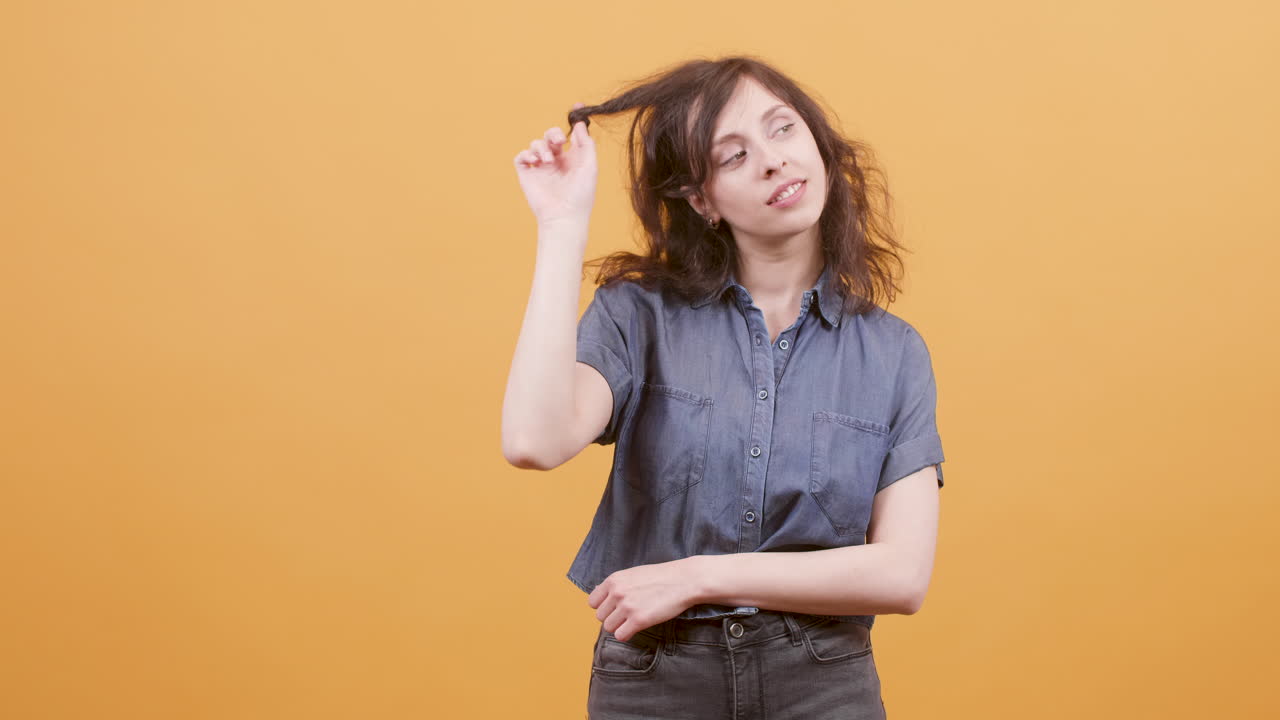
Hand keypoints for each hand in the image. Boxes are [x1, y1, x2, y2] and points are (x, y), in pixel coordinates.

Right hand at [513, 101, 597, 226]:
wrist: (564, 216)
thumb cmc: (581, 194)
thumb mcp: (590, 166)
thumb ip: (586, 143)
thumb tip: (579, 124)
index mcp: (572, 159)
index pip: (570, 135)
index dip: (573, 121)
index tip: (577, 106)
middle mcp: (556, 161)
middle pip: (551, 136)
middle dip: (553, 133)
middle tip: (558, 141)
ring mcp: (541, 168)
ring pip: (536, 144)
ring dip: (541, 147)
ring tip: (547, 160)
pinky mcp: (527, 175)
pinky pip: (521, 156)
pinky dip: (526, 154)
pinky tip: (535, 161)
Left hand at [587, 557, 703, 641]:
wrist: (684, 580)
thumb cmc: (660, 577)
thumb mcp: (633, 574)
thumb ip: (616, 584)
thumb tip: (597, 592)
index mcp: (614, 580)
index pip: (593, 602)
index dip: (604, 607)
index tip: (616, 608)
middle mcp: (617, 592)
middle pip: (600, 617)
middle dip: (613, 618)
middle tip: (629, 614)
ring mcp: (627, 607)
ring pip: (609, 627)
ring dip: (620, 627)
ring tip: (634, 620)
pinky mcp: (639, 620)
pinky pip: (620, 636)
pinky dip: (627, 635)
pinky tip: (637, 628)